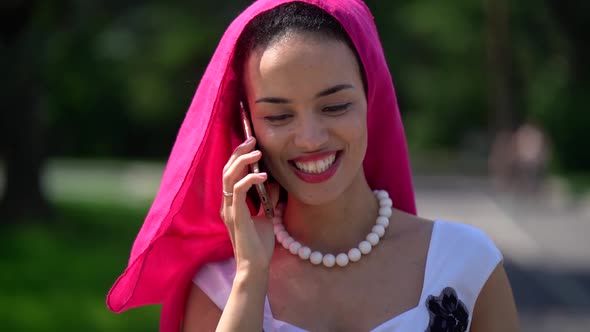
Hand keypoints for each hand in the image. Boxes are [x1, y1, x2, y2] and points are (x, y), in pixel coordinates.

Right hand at [221, 137, 280, 272]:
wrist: (256, 266)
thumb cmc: (260, 244)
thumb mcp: (267, 215)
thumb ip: (269, 198)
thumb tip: (275, 181)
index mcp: (232, 202)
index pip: (231, 173)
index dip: (238, 156)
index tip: (252, 143)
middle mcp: (227, 203)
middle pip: (227, 169)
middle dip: (239, 152)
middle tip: (252, 139)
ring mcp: (229, 209)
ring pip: (229, 176)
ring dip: (243, 161)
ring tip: (257, 151)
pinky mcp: (236, 216)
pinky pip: (238, 191)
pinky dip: (250, 180)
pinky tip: (264, 176)